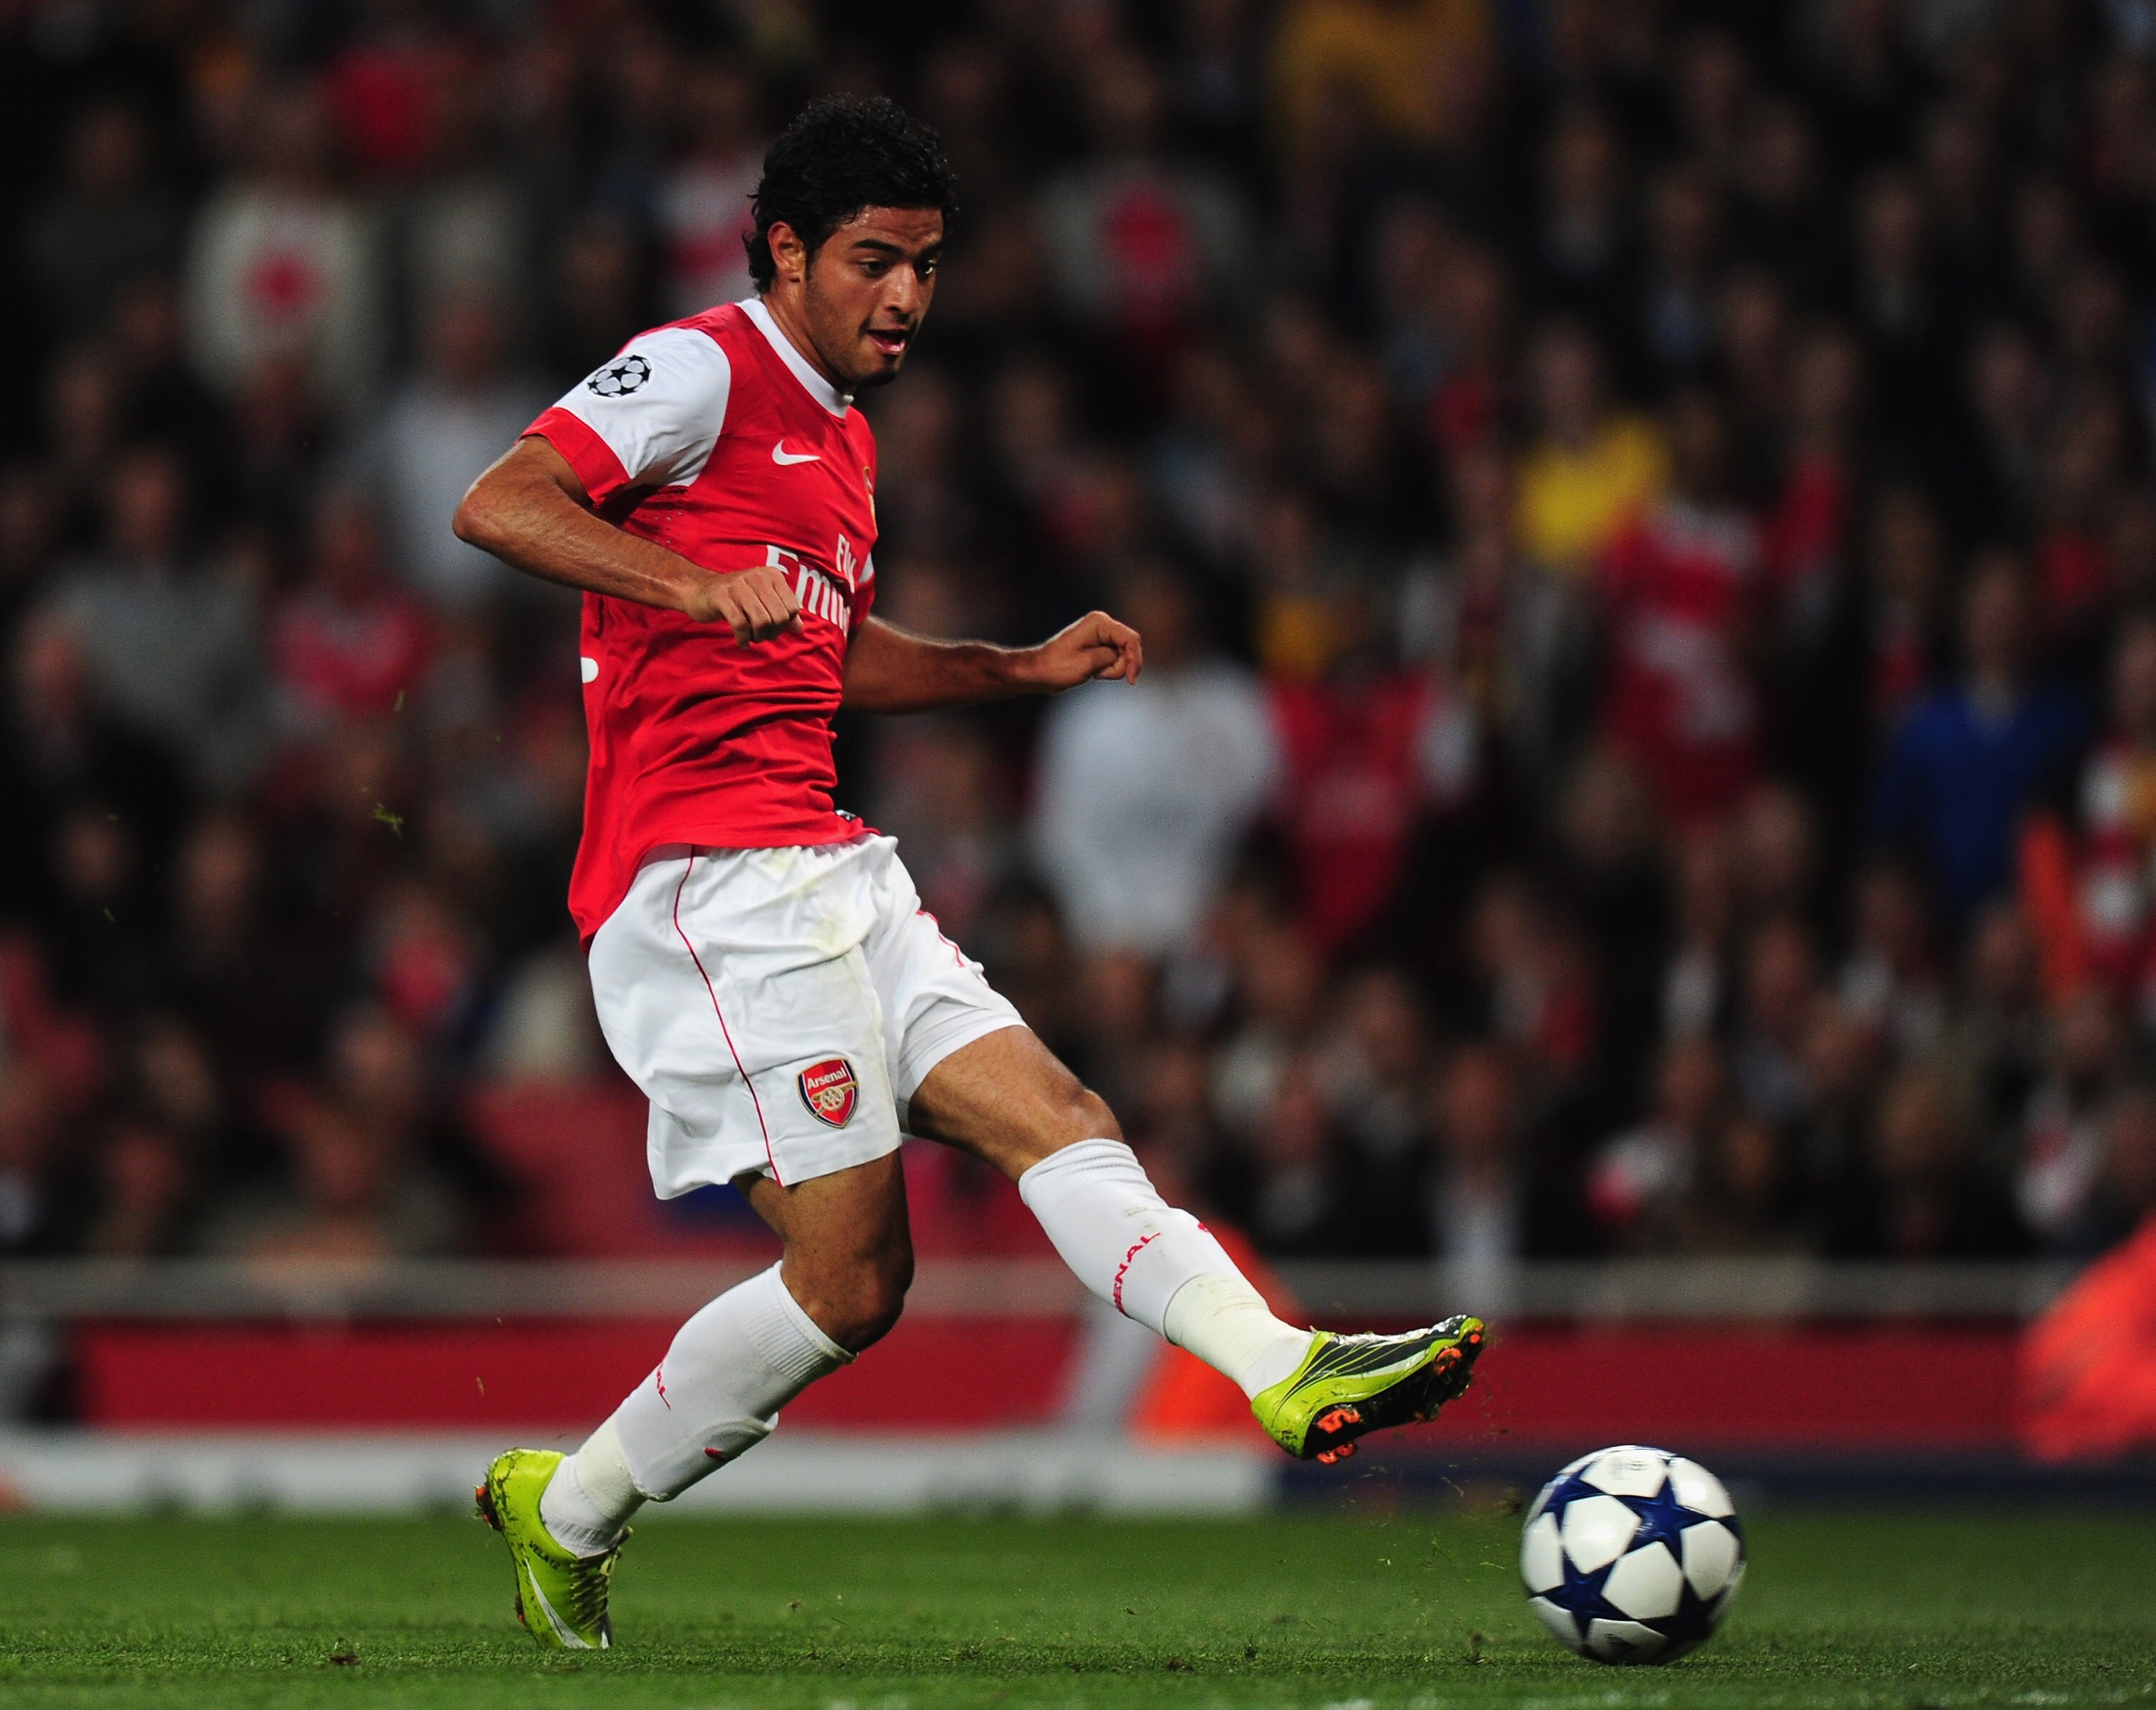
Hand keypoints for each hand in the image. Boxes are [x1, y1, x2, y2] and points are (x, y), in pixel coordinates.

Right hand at [680, 564, 804, 645]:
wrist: (699, 591)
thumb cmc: (736, 599)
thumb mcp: (763, 603)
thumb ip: (783, 614)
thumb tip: (800, 629)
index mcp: (771, 575)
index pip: (792, 608)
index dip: (785, 625)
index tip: (773, 629)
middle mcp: (757, 576)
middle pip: (779, 616)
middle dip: (772, 633)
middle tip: (761, 636)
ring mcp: (738, 584)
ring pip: (761, 621)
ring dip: (758, 637)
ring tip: (752, 638)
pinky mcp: (721, 596)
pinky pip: (740, 624)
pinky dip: (743, 639)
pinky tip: (742, 643)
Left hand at [1021, 610, 1143, 691]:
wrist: (1038, 672)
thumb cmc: (1056, 667)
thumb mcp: (1087, 663)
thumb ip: (1111, 657)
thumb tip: (1125, 656)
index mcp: (1099, 622)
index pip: (1130, 638)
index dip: (1134, 659)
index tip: (1131, 680)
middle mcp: (1102, 624)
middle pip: (1129, 646)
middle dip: (1123, 665)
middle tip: (1102, 676)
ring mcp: (1101, 635)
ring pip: (1124, 654)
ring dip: (1114, 669)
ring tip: (1095, 674)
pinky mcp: (1100, 646)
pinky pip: (1116, 658)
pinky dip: (1110, 669)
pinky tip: (1096, 673)